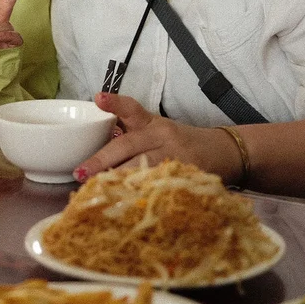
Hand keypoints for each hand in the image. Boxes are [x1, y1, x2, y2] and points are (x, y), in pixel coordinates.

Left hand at [72, 93, 240, 183]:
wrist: (223, 152)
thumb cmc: (181, 142)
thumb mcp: (158, 130)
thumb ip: (131, 135)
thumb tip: (92, 149)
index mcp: (153, 123)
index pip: (132, 109)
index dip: (115, 103)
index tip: (98, 98)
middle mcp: (162, 137)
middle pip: (128, 146)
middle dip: (102, 160)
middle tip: (81, 172)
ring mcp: (174, 158)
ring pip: (141, 169)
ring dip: (117, 181)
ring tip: (96, 191)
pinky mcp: (185, 178)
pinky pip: (158, 188)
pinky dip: (140, 196)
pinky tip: (126, 205)